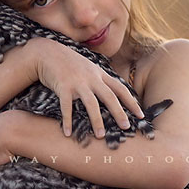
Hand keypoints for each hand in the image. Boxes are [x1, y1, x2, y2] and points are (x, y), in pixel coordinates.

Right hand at [23, 37, 143, 138]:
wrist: (47, 52)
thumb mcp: (88, 67)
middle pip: (109, 97)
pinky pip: (66, 106)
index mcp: (99, 74)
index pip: (120, 89)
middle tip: (126, 127)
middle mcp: (91, 78)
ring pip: (91, 103)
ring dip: (97, 120)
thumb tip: (111, 93)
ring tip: (100, 136)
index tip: (141, 115)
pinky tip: (68, 132)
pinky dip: (67, 120)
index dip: (131, 102)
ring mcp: (77, 82)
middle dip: (119, 112)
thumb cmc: (68, 62)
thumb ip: (99, 79)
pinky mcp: (63, 86)